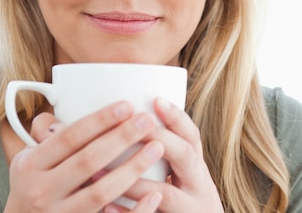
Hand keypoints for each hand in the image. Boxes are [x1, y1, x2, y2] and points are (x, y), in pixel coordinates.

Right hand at [4, 101, 164, 212]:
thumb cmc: (32, 186)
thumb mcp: (28, 159)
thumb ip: (45, 133)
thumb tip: (68, 104)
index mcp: (30, 166)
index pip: (69, 137)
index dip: (100, 120)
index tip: (127, 105)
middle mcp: (42, 191)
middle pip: (88, 160)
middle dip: (121, 137)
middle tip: (147, 120)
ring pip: (101, 191)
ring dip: (132, 168)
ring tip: (157, 147)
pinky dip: (135, 211)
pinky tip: (154, 195)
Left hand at [106, 98, 223, 212]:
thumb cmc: (179, 210)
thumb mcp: (179, 181)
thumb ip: (158, 159)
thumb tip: (115, 129)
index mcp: (197, 172)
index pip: (192, 137)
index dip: (177, 118)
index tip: (156, 100)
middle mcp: (200, 189)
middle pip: (186, 157)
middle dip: (158, 139)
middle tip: (131, 127)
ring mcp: (191, 212)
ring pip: (166, 195)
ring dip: (133, 180)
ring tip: (100, 168)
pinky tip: (107, 209)